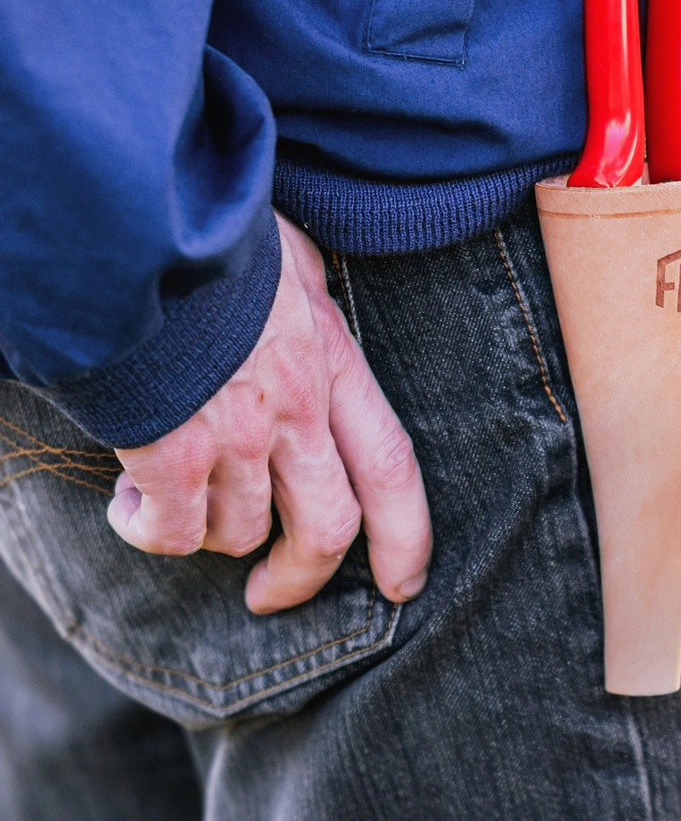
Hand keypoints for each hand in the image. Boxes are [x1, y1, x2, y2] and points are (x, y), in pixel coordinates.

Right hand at [107, 211, 431, 614]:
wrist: (149, 226)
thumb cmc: (218, 235)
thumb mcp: (293, 265)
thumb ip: (307, 310)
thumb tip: (307, 310)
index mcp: (333, 363)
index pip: (392, 464)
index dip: (409, 535)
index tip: (406, 582)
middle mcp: (298, 409)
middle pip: (329, 527)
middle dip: (302, 576)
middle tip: (269, 594)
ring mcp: (236, 434)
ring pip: (241, 532)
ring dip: (210, 534)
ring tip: (175, 501)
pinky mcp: (170, 452)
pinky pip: (172, 532)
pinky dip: (152, 532)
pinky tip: (131, 504)